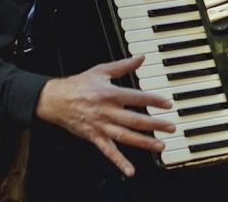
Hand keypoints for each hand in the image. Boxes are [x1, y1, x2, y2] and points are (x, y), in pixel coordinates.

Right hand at [34, 54, 175, 176]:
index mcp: (110, 93)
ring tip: (160, 145)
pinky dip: (119, 161)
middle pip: (135, 119)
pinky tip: (130, 170)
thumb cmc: (79, 84)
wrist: (56, 100)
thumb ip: (123, 65)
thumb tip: (141, 57)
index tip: (168, 104)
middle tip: (171, 127)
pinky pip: (108, 151)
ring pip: (126, 136)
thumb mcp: (101, 70)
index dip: (154, 100)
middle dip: (155, 124)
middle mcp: (107, 111)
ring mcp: (101, 126)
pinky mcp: (94, 137)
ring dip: (144, 142)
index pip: (137, 97)